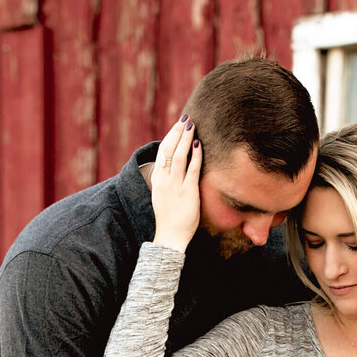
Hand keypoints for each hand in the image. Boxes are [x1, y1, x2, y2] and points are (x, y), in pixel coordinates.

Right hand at [150, 116, 202, 251]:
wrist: (170, 236)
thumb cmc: (169, 217)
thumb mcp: (163, 194)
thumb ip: (168, 180)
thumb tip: (175, 167)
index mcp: (157, 179)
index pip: (162, 152)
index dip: (170, 137)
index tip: (177, 126)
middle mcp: (164, 179)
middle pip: (168, 150)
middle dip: (177, 132)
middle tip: (185, 119)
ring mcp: (175, 185)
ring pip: (178, 156)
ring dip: (185, 139)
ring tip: (192, 126)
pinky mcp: (187, 192)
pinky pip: (192, 170)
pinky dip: (195, 155)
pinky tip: (199, 145)